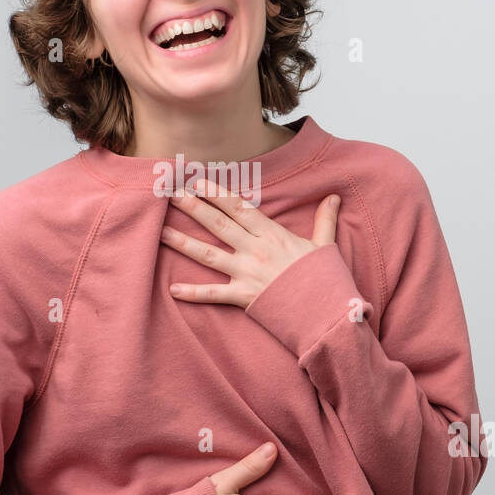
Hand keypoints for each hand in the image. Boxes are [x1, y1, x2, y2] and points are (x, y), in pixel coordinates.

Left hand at [160, 179, 341, 308]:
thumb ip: (324, 219)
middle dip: (194, 208)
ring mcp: (248, 273)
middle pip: (219, 225)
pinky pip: (214, 294)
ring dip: (183, 243)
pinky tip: (173, 290)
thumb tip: (334, 197)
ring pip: (209, 255)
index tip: (199, 181)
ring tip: (160, 232)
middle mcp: (256, 251)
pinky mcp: (244, 296)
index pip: (240, 208)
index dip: (218, 194)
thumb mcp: (325, 244)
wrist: (327, 312)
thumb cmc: (325, 278)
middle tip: (171, 194)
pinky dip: (193, 293)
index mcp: (273, 234)